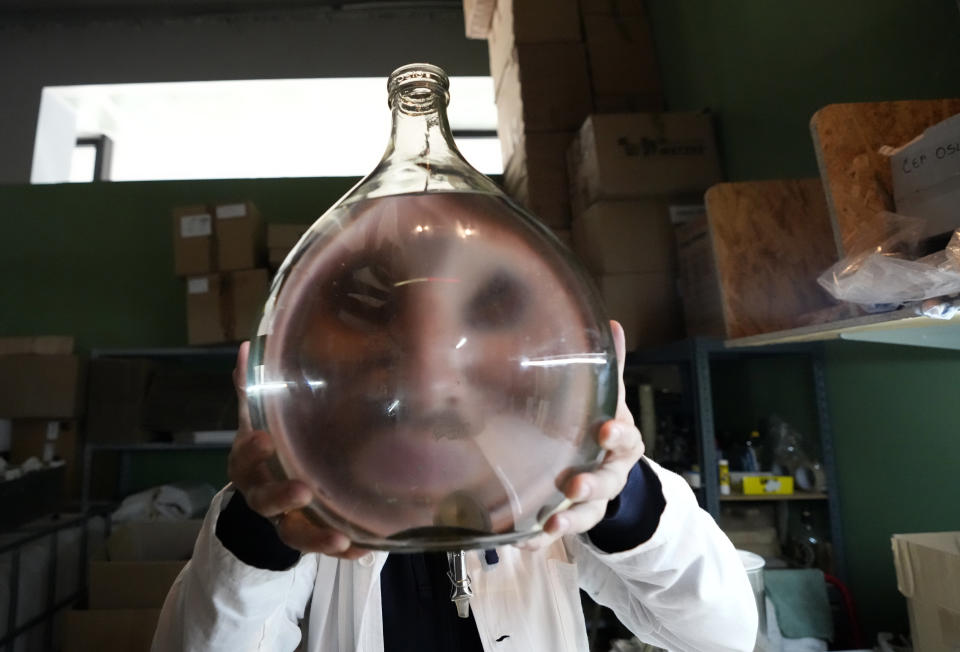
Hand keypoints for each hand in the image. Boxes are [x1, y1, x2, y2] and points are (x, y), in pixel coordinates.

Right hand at [227, 341, 369, 559]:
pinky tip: (364, 551)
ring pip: (294, 534)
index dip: (252, 450)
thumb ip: (252, 387)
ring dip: (316, 537)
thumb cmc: (266, 447)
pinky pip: (323, 549)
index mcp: (249, 464)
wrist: (266, 492)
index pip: (244, 459)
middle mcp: (263, 495)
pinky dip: (343, 552)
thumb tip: (248, 345)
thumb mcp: (256, 418)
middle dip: (282, 497)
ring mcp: (285, 520)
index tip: (266, 437)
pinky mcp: (308, 535)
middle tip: (303, 489)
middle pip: (266, 501)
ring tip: (339, 539)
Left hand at [517, 320, 644, 549]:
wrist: (608, 468)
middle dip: (591, 485)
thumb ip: (610, 369)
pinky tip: (521, 542)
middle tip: (574, 484)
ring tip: (551, 524)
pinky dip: (541, 539)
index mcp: (622, 441)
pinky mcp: (574, 519)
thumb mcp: (609, 398)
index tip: (604, 430)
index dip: (617, 436)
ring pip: (588, 514)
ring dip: (570, 520)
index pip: (626, 438)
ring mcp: (595, 501)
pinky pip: (559, 533)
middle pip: (607, 482)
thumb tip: (614, 324)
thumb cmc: (602, 425)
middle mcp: (612, 473)